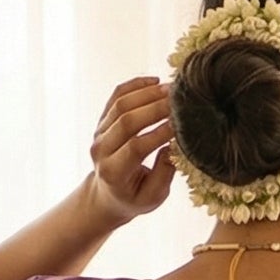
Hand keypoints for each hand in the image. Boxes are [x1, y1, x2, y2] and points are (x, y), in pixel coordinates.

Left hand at [88, 76, 175, 226]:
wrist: (107, 194)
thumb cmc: (135, 197)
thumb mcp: (153, 197)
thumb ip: (164, 173)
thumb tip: (175, 144)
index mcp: (113, 172)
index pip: (136, 147)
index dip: (158, 134)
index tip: (180, 125)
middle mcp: (101, 149)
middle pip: (126, 121)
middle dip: (155, 108)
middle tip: (179, 100)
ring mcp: (99, 132)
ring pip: (121, 104)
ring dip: (147, 93)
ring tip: (171, 89)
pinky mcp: (102, 120)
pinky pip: (116, 96)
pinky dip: (135, 85)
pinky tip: (155, 82)